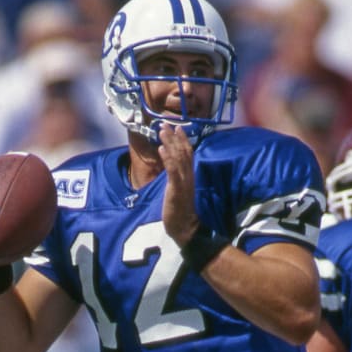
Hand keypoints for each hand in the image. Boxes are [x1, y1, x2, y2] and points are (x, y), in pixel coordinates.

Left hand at [158, 124, 198, 246]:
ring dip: (169, 143)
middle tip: (166, 124)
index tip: (177, 128)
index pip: (188, 154)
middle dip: (174, 137)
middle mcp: (188, 176)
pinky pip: (172, 171)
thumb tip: (172, 168)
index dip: (183, 140)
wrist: (185, 227)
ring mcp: (183, 182)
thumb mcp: (179, 190)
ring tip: (161, 131)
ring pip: (178, 158)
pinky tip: (161, 149)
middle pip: (183, 152)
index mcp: (189, 176)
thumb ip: (178, 178)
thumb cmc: (180, 210)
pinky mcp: (176, 189)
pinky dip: (167, 158)